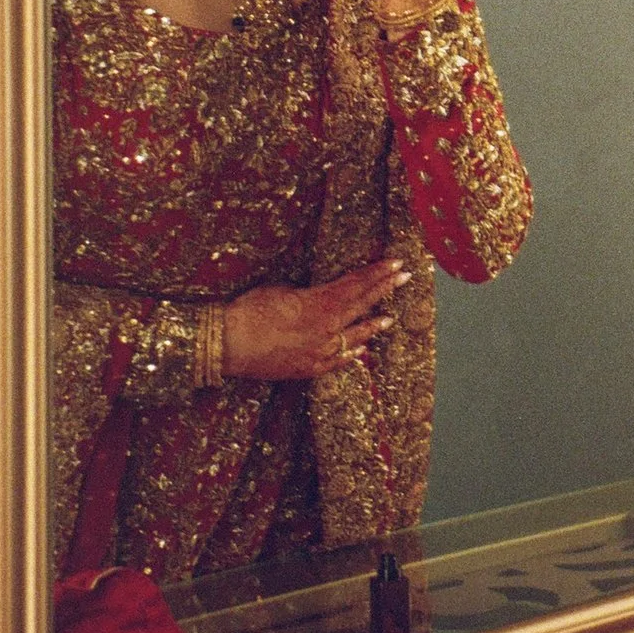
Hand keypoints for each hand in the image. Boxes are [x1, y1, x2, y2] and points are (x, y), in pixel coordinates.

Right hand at [221, 259, 406, 379]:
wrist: (228, 344)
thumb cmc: (249, 311)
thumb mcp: (281, 291)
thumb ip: (307, 294)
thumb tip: (317, 295)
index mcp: (320, 303)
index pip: (356, 284)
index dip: (377, 273)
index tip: (396, 263)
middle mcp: (326, 328)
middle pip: (361, 305)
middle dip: (384, 289)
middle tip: (405, 277)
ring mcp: (320, 351)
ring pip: (354, 337)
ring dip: (372, 326)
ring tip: (389, 318)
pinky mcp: (308, 369)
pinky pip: (336, 361)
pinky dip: (350, 355)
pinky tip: (360, 352)